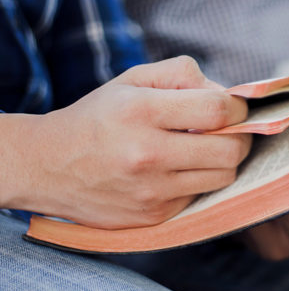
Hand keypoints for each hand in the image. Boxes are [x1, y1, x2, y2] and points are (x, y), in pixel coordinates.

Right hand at [6, 56, 251, 228]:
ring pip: (223, 177)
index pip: (218, 111)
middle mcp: (146, 153)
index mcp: (141, 111)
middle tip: (228, 130)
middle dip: (239, 136)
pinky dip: (198, 181)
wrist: (46, 166)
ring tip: (204, 148)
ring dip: (223, 161)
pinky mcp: (153, 215)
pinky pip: (200, 196)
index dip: (238, 107)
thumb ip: (183, 74)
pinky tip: (178, 170)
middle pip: (231, 150)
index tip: (234, 107)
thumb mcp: (133, 79)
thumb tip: (226, 94)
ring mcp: (150, 190)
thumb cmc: (99, 117)